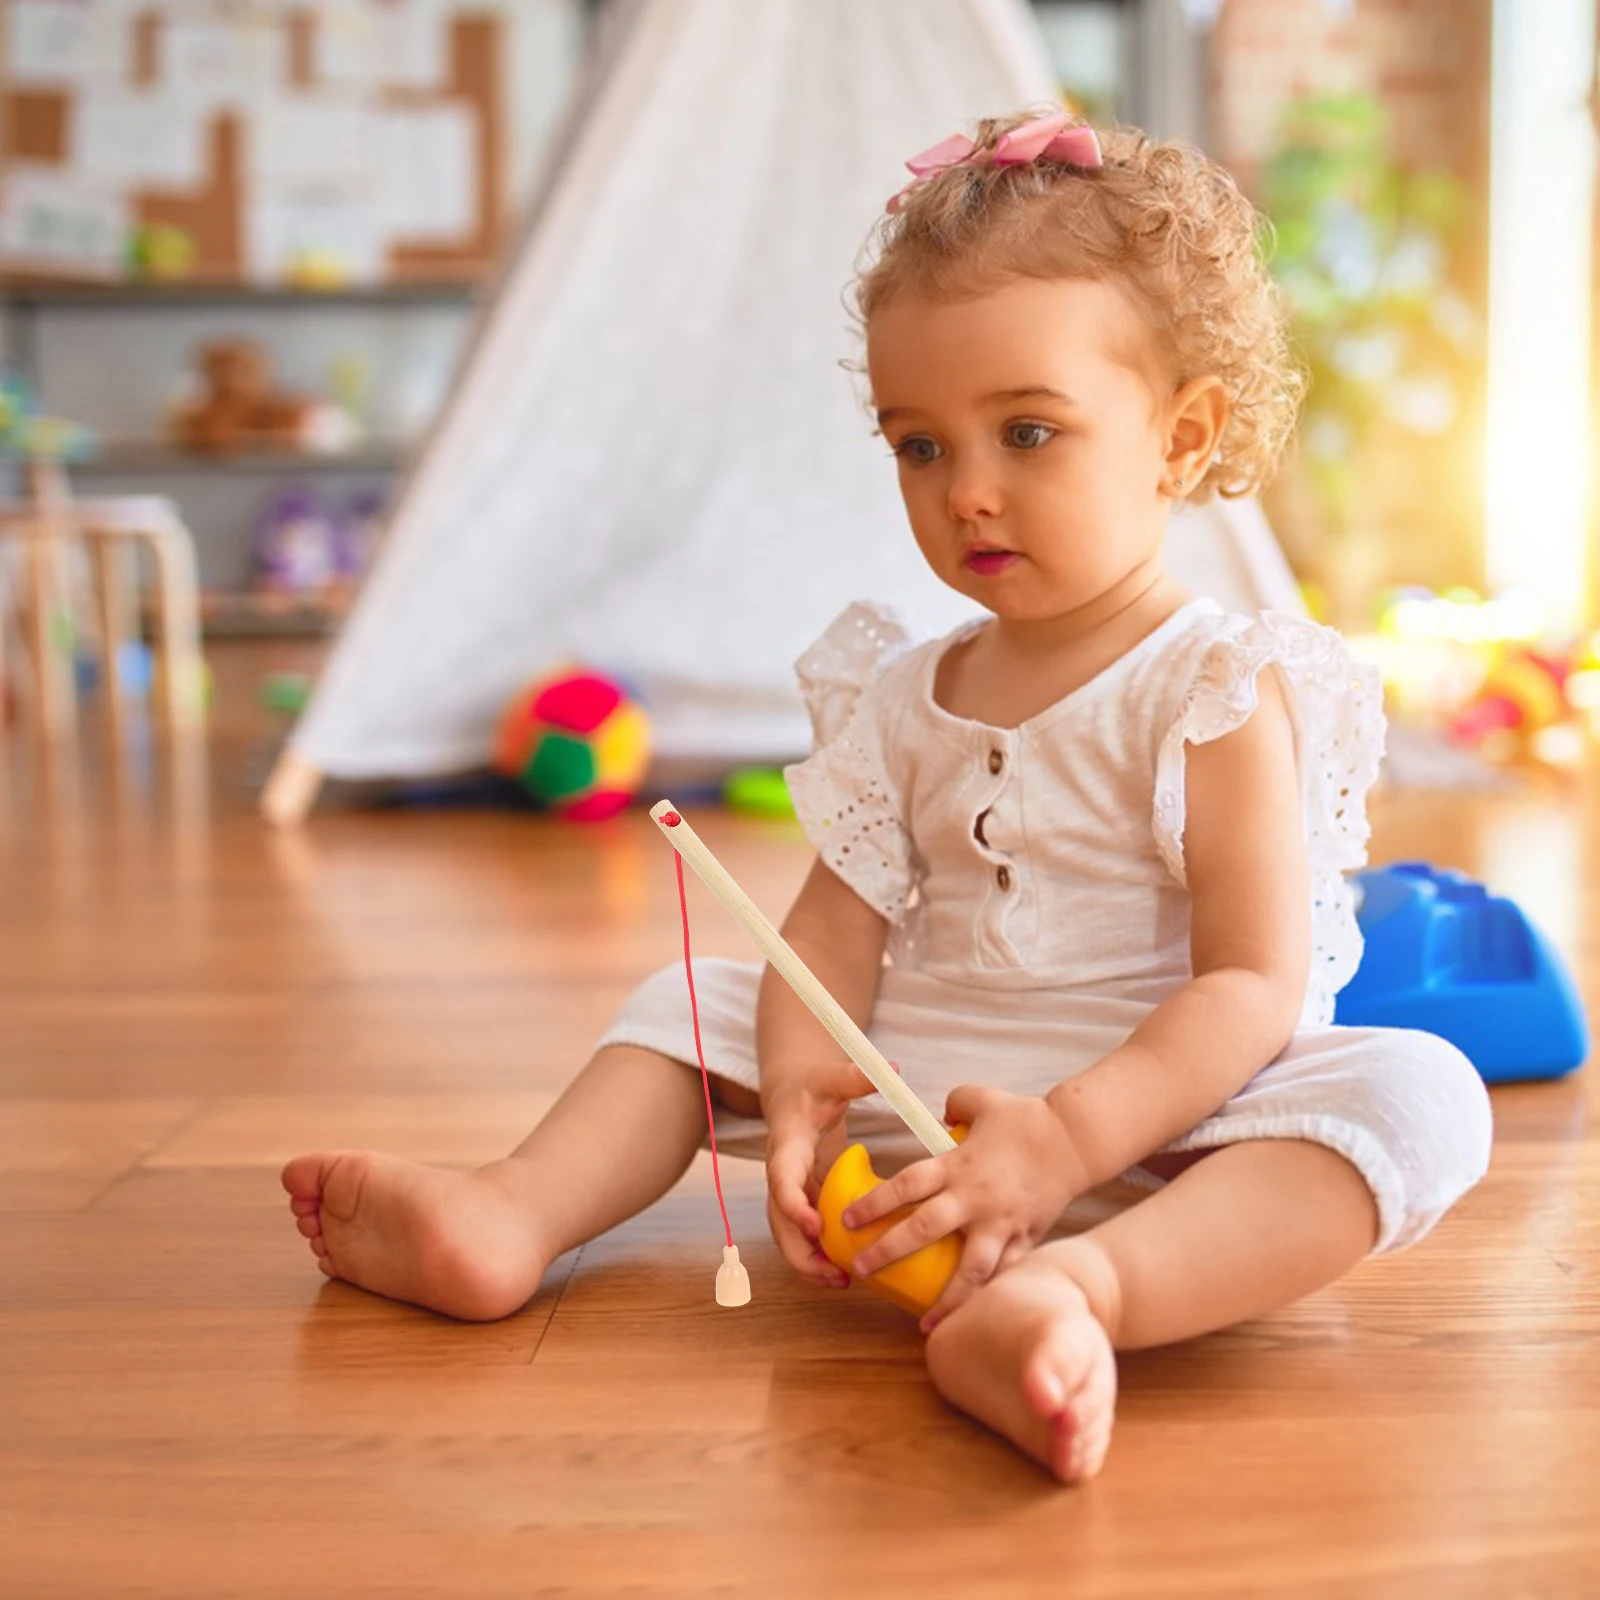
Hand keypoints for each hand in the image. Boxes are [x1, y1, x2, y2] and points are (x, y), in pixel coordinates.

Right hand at [763, 1058, 901, 1291]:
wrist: (793, 1097)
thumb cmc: (813, 1087)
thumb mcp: (832, 1077)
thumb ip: (858, 1076)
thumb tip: (894, 1070)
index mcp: (786, 1146)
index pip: (781, 1180)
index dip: (794, 1205)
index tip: (816, 1225)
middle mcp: (781, 1174)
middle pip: (779, 1221)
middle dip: (800, 1251)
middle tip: (832, 1273)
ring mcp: (790, 1191)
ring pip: (788, 1235)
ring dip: (808, 1261)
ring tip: (840, 1282)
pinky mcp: (803, 1200)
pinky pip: (803, 1234)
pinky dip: (818, 1255)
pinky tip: (844, 1272)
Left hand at [839, 1083, 1086, 1332]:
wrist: (1075, 1140)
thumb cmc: (1027, 1118)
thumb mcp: (983, 1100)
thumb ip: (956, 1103)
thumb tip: (941, 1114)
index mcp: (958, 1165)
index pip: (906, 1185)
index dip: (874, 1203)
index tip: (847, 1221)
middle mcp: (974, 1198)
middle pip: (924, 1228)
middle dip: (888, 1252)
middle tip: (860, 1270)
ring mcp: (1001, 1223)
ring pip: (969, 1269)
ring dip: (946, 1300)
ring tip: (926, 1327)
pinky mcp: (1025, 1238)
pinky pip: (1005, 1274)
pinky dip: (989, 1297)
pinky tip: (975, 1319)